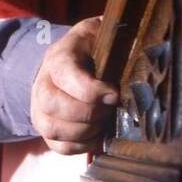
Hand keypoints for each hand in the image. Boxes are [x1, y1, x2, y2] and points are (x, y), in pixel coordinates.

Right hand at [30, 15, 117, 154]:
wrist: (75, 59)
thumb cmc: (96, 48)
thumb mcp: (104, 34)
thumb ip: (117, 40)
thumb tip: (142, 55)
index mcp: (60, 56)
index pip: (64, 74)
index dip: (90, 90)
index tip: (113, 94)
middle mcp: (43, 82)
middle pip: (53, 105)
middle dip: (88, 113)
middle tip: (109, 108)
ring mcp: (40, 108)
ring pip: (53, 129)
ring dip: (85, 131)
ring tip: (104, 121)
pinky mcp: (46, 128)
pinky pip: (59, 147)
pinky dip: (82, 146)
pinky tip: (97, 134)